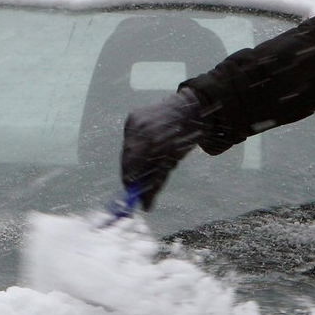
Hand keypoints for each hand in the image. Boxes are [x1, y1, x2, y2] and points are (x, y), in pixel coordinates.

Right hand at [120, 88, 205, 210]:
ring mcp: (135, 120)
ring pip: (126, 149)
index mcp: (155, 141)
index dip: (131, 183)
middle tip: (135, 185)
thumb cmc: (185, 137)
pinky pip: (128, 138)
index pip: (133, 167)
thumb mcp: (174, 161)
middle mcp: (141, 129)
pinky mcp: (132, 116)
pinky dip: (133, 148)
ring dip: (132, 162)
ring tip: (142, 166)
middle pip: (127, 159)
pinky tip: (143, 149)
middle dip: (130, 174)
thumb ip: (157, 183)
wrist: (189, 108)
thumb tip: (145, 206)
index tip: (132, 195)